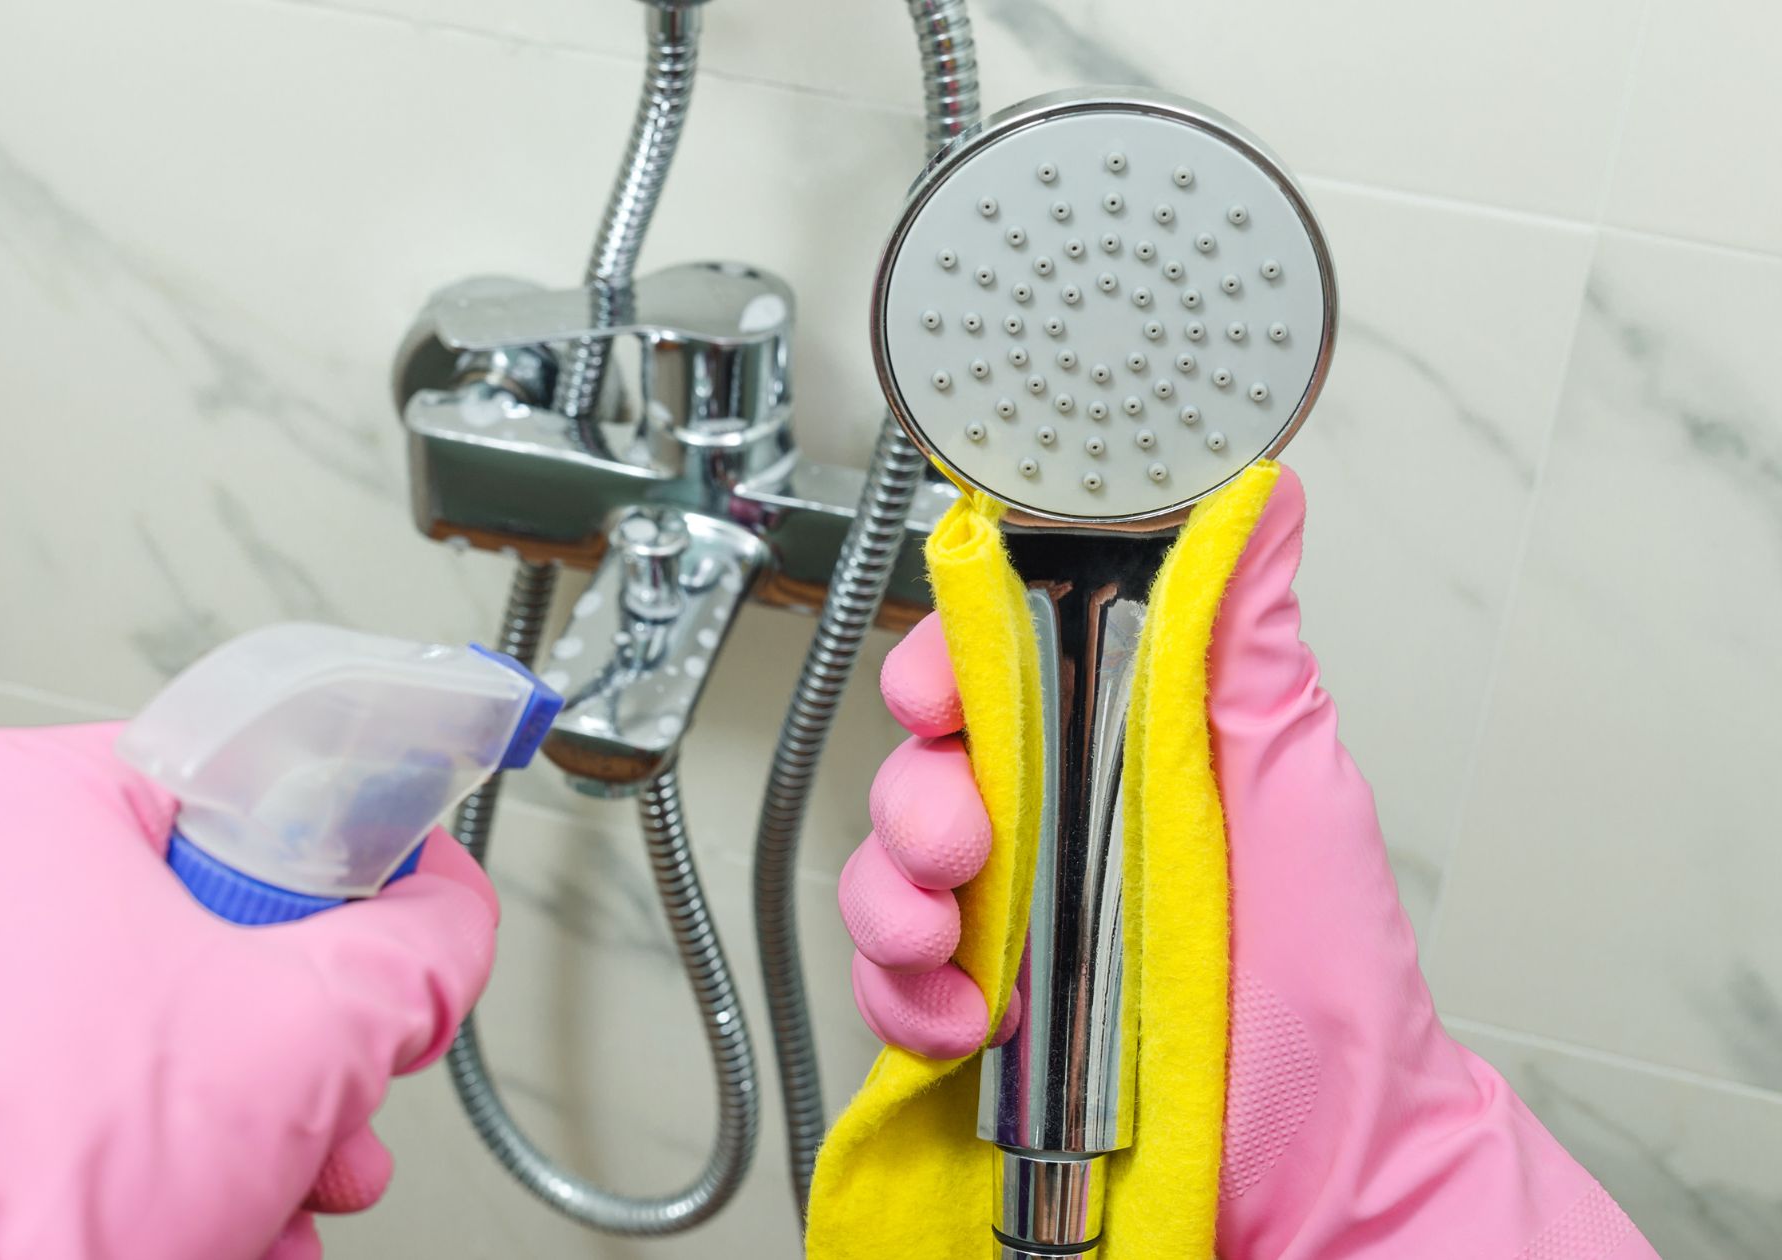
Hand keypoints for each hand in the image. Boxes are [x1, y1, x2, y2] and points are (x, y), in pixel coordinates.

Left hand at [0, 723, 496, 1259]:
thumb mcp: (312, 1034)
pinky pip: (5, 1109)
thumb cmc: (42, 1188)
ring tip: (259, 1201)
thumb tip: (446, 919)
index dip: (324, 886)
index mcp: (10, 802)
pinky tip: (171, 1228)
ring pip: (93, 1038)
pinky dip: (97, 1164)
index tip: (357, 952)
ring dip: (207, 1126)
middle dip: (273, 1051)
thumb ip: (419, 947)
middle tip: (320, 1116)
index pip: (224, 796)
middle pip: (166, 936)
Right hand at [838, 469, 1655, 1257]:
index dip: (946, 667)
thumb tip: (1253, 499)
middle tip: (965, 848)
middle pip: (921, 766)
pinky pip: (886, 981)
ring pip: (884, 871)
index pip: (998, 669)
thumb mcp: (1293, 787)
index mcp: (1122, 747)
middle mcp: (1056, 825)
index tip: (941, 694)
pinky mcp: (975, 1012)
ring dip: (892, 904)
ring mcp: (1012, 921)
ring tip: (956, 955)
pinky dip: (900, 998)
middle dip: (915, 800)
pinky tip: (963, 1026)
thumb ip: (1241, 645)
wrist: (1321, 1163)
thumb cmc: (1329, 977)